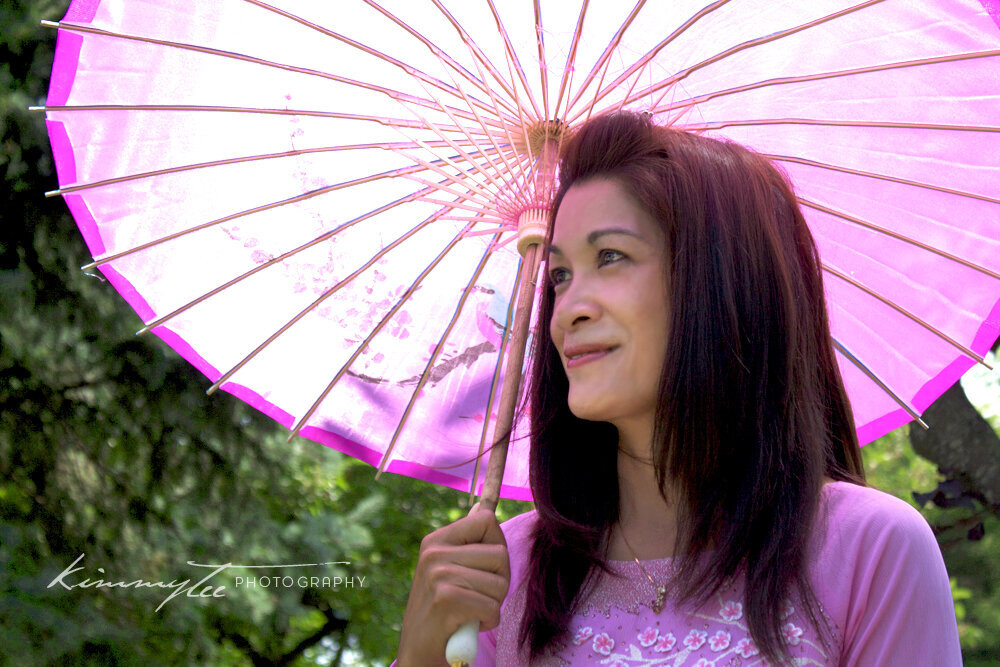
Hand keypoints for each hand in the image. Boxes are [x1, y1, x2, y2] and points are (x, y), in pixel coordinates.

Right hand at [396, 505, 510, 665]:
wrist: (419, 652)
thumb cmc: (442, 611)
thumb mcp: (448, 569)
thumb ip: (468, 542)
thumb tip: (483, 505)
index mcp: (436, 540)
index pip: (487, 520)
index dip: (496, 545)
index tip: (484, 567)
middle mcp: (434, 553)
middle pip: (500, 553)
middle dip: (499, 581)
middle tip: (477, 596)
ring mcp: (438, 575)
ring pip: (500, 583)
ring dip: (493, 604)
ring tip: (471, 611)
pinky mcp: (446, 600)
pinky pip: (492, 607)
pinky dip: (487, 621)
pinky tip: (468, 624)